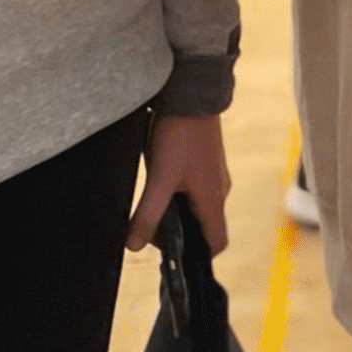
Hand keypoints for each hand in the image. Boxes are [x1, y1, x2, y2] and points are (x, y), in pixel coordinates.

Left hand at [128, 111, 229, 253]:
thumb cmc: (180, 135)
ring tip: (151, 202)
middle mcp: (219, 188)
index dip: (198, 257)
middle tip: (149, 229)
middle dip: (179, 234)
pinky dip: (178, 193)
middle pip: (203, 226)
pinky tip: (157, 180)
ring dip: (176, 211)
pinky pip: (195, 188)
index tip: (174, 259)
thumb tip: (132, 248)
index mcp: (213, 199)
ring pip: (197, 206)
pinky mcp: (205, 159)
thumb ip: (147, 215)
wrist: (191, 92)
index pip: (216, 243)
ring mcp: (213, 173)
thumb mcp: (159, 179)